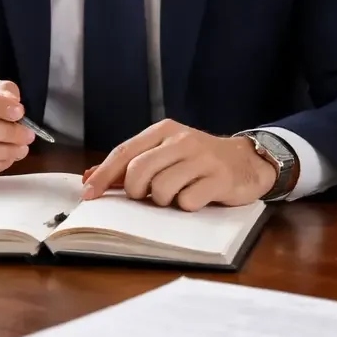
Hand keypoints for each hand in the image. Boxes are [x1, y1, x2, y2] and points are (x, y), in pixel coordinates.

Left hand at [80, 120, 276, 209]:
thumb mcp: (166, 154)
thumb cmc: (199, 160)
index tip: (89, 195)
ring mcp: (202, 158)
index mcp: (164, 131)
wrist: (247, 161)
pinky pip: (187, 201)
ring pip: (161, 189)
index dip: (103, 175)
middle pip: (138, 171)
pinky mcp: (219, 178)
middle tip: (147, 195)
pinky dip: (186, 206)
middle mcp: (182, 140)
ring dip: (163, 201)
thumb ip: (130, 164)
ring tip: (176, 195)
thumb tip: (90, 178)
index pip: (124, 152)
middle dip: (136, 191)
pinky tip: (196, 198)